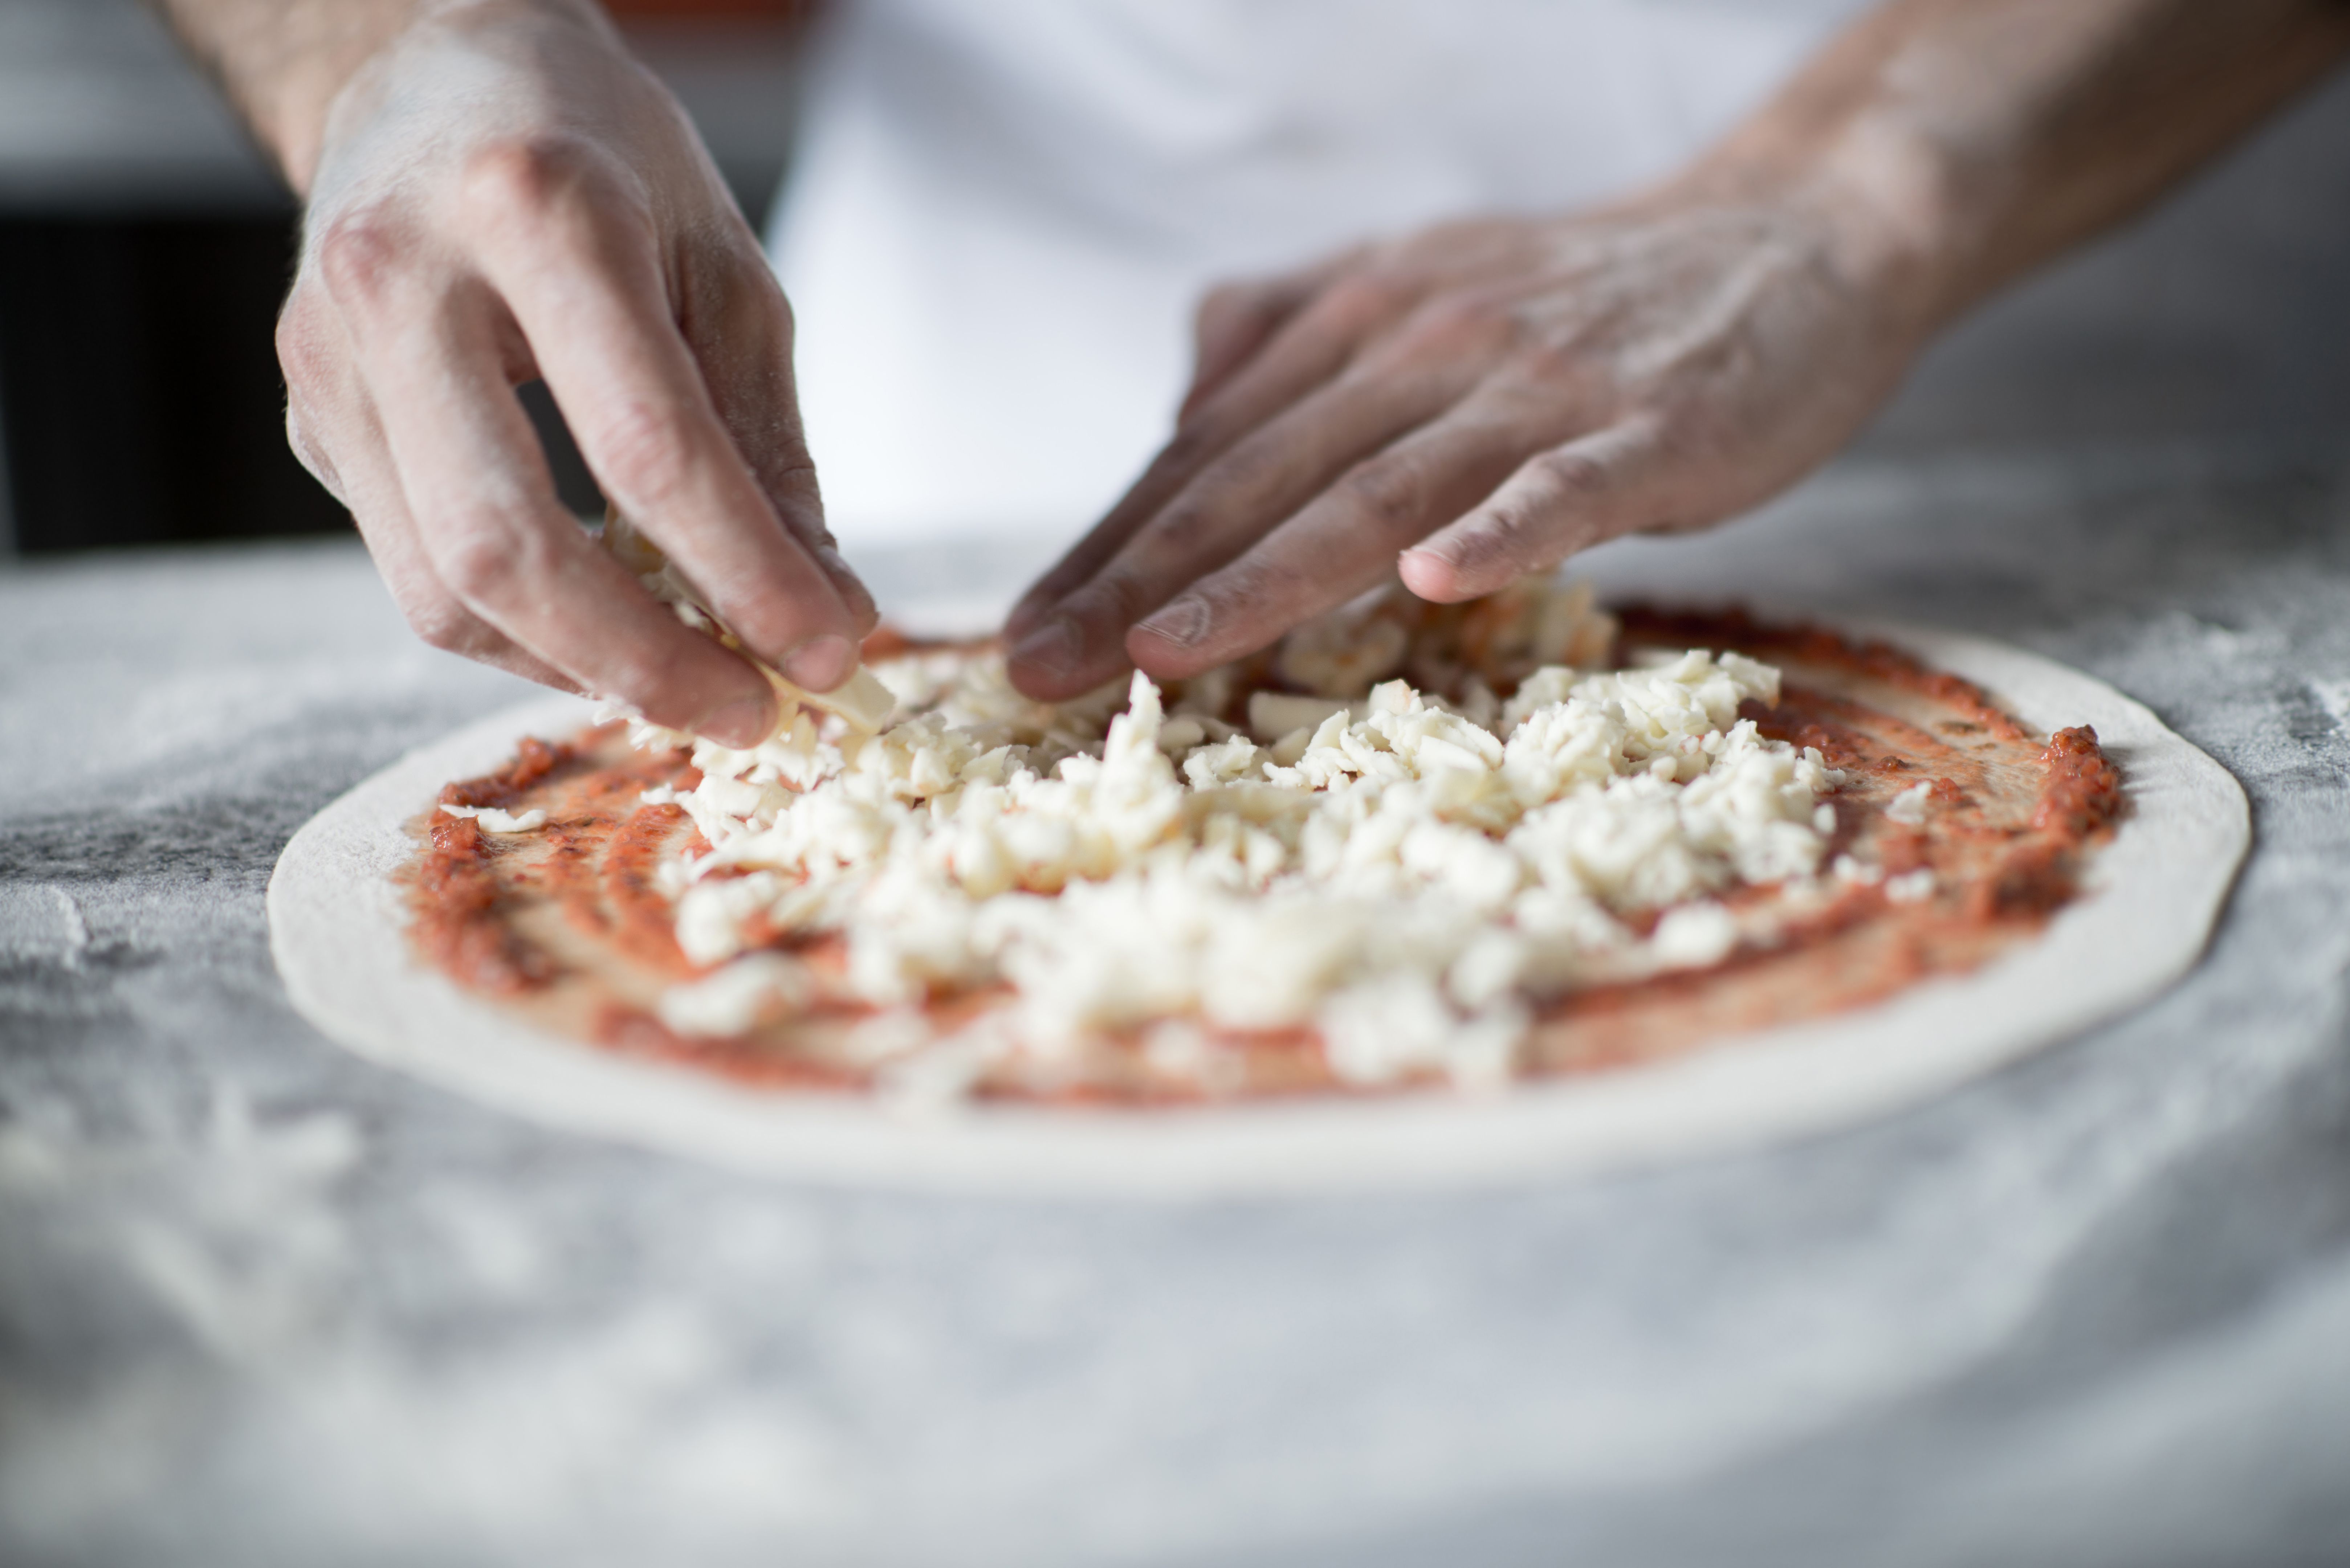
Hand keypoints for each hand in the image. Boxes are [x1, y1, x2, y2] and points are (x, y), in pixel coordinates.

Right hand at [275, 3, 871, 744]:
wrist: (431, 74)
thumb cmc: (598, 160)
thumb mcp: (722, 272)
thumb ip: (768, 450)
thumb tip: (824, 615)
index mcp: (534, 210)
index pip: (649, 449)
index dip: (747, 577)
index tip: (828, 652)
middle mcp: (402, 279)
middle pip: (509, 548)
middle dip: (645, 663)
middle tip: (751, 713)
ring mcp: (333, 356)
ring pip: (444, 591)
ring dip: (583, 667)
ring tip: (694, 684)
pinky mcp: (313, 417)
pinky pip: (419, 573)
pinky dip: (527, 633)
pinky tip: (609, 628)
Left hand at [1004, 176, 1934, 700]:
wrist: (1788, 235)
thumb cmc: (1585, 297)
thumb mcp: (1416, 284)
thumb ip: (1291, 332)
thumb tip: (1184, 400)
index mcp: (1358, 324)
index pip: (1207, 452)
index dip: (1107, 545)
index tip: (1019, 632)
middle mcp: (1423, 346)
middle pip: (1257, 477)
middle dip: (1135, 580)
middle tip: (1036, 668)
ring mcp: (1537, 389)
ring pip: (1377, 490)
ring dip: (1266, 576)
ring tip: (1165, 652)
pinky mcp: (1649, 430)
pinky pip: (1562, 489)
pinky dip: (1501, 532)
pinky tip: (1439, 583)